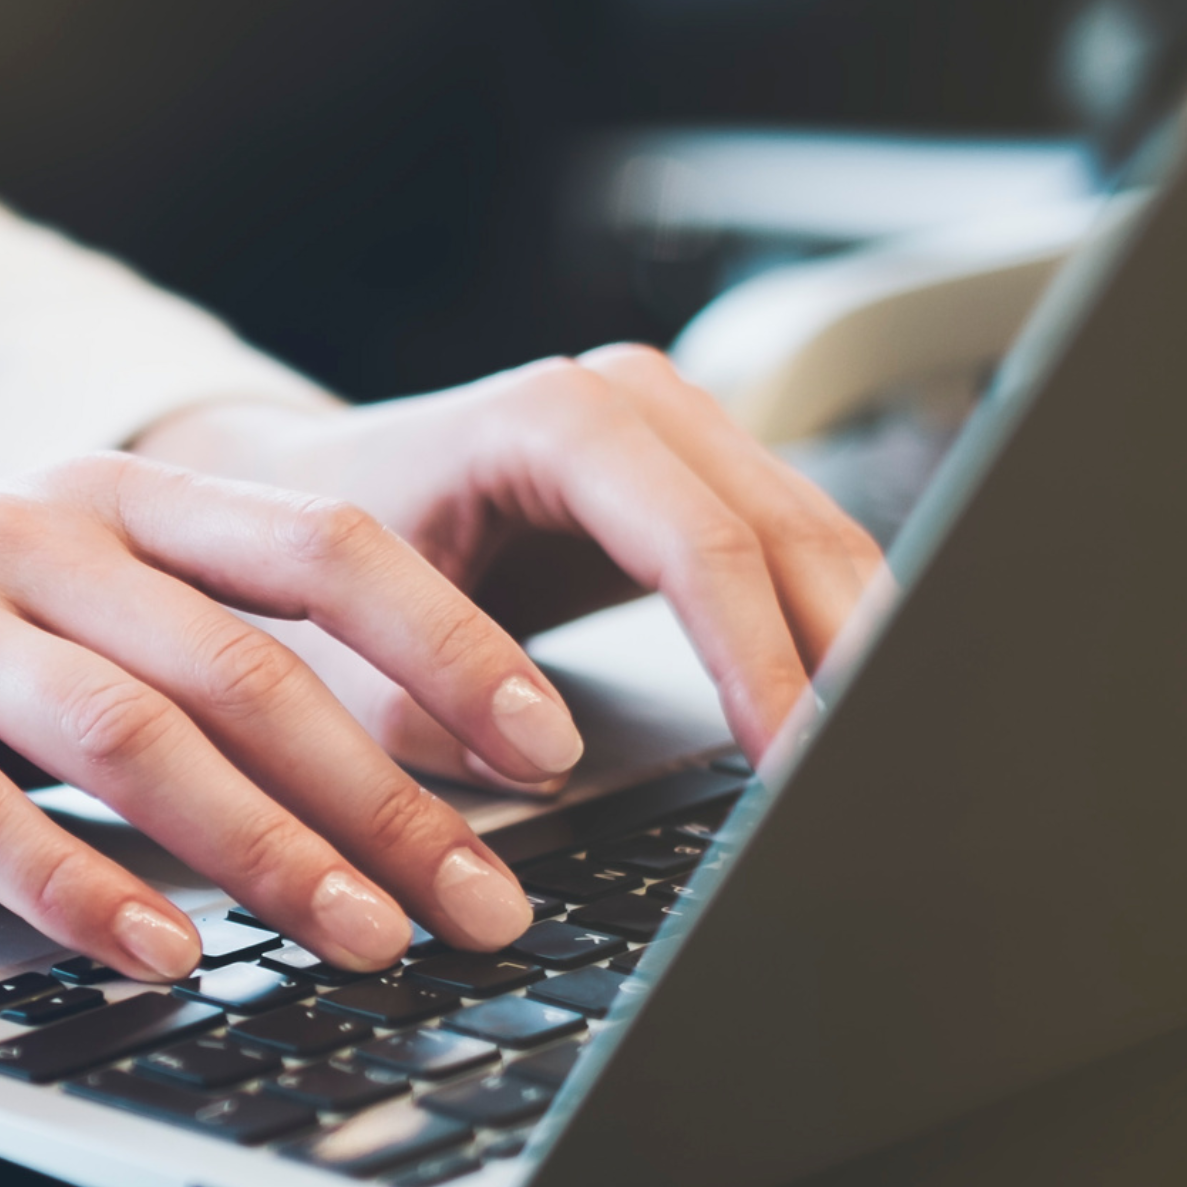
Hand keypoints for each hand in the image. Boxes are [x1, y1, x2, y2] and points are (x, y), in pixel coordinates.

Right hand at [0, 455, 562, 978]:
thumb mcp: (63, 607)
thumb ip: (203, 649)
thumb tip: (405, 771)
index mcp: (114, 497)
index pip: (322, 548)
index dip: (451, 645)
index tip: (553, 749)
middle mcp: (30, 531)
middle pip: (246, 659)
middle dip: (388, 792)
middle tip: (486, 901)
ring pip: (127, 732)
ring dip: (261, 850)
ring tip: (363, 940)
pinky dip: (75, 888)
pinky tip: (157, 957)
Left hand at [132, 345, 885, 780]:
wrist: (300, 489)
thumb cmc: (314, 557)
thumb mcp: (350, 640)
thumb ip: (432, 709)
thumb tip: (542, 767)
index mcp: (549, 419)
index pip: (699, 542)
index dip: (759, 660)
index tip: (794, 763)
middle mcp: (629, 400)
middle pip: (788, 531)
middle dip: (843, 662)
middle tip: (873, 786)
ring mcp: (675, 426)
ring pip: (815, 536)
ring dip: (860, 648)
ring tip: (885, 768)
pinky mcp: (695, 472)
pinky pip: (794, 550)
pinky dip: (830, 631)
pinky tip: (850, 718)